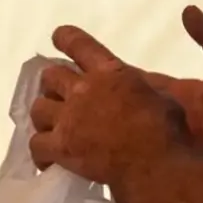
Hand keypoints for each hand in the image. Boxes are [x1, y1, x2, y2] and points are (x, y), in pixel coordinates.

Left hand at [30, 27, 184, 183]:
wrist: (155, 165)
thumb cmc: (167, 130)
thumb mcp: (160, 96)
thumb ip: (138, 88)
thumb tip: (134, 91)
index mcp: (110, 72)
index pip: (79, 44)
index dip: (65, 38)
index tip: (57, 37)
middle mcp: (83, 89)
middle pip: (50, 76)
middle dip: (52, 85)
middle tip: (58, 98)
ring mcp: (69, 118)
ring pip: (38, 108)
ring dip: (43, 116)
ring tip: (50, 128)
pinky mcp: (61, 146)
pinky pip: (36, 144)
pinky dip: (40, 153)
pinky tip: (48, 160)